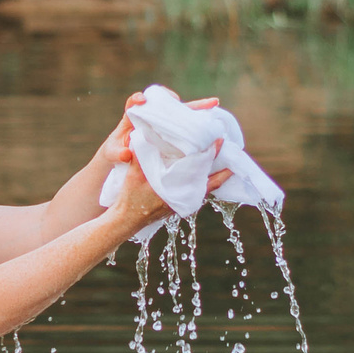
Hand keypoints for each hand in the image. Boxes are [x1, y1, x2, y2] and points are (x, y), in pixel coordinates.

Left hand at [95, 90, 222, 170]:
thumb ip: (118, 153)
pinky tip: (214, 118)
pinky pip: (186, 120)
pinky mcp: (171, 128)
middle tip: (178, 101)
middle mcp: (149, 114)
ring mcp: (162, 120)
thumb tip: (127, 153)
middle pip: (162, 101)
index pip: (133, 102)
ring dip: (196, 106)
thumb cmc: (116, 152)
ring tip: (213, 103)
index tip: (142, 100)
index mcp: (131, 116)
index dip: (137, 99)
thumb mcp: (113, 154)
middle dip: (173, 99)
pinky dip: (199, 118)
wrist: (122, 156)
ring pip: (179, 109)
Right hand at [104, 148, 231, 233]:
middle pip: (213, 179)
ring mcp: (185, 201)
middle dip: (221, 162)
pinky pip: (199, 187)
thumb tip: (146, 133)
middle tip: (227, 144)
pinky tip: (203, 166)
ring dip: (214, 170)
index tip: (220, 139)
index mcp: (179, 190)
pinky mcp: (181, 201)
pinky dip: (204, 176)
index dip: (213, 154)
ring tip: (220, 153)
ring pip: (207, 184)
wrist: (126, 220)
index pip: (203, 169)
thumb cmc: (130, 198)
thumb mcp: (135, 173)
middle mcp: (186, 197)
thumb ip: (142, 154)